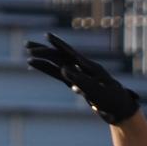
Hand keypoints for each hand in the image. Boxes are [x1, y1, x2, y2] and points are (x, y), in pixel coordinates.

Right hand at [23, 33, 140, 124]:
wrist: (119, 109)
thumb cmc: (111, 100)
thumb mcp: (97, 92)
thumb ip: (80, 80)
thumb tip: (63, 69)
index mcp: (89, 67)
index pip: (70, 53)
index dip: (58, 44)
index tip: (47, 36)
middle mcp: (82, 68)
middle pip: (60, 56)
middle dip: (44, 51)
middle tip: (27, 46)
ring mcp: (78, 75)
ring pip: (57, 64)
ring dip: (43, 60)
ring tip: (28, 56)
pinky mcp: (75, 82)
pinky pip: (58, 74)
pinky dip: (48, 70)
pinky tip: (37, 67)